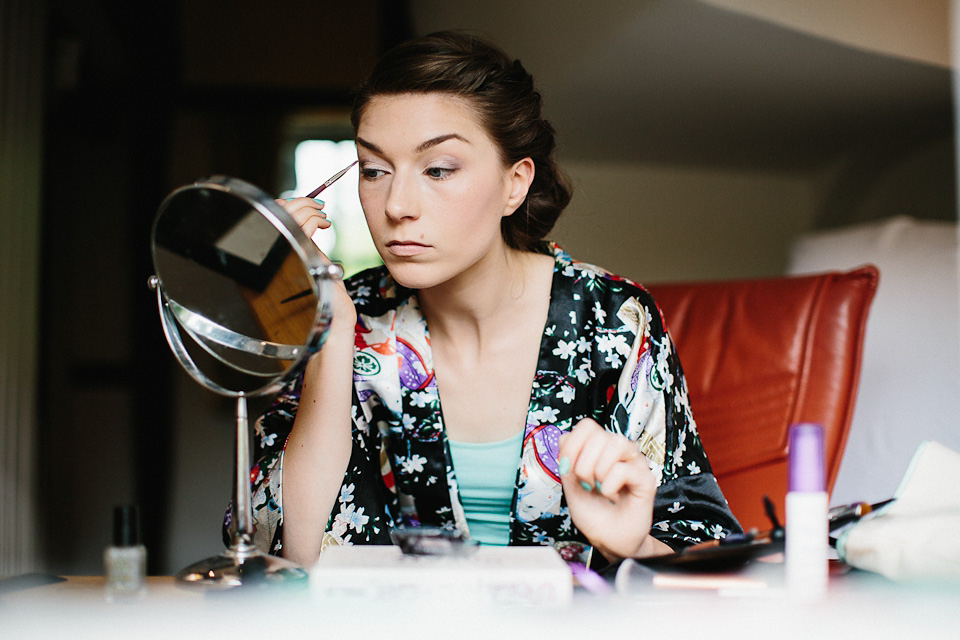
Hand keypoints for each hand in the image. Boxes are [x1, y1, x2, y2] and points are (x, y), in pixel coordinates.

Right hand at [276, 197, 355, 330]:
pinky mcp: (300, 257)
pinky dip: (315, 219)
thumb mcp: (313, 260)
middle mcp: (276, 255)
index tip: (304, 203)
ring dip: (310, 209)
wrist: (335, 316)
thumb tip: (307, 215)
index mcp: (278, 255)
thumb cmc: (327, 292)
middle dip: (301, 203)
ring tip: (322, 216)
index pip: (272, 219)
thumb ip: (305, 241)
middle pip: (278, 214)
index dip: (286, 205)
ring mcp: (286, 256)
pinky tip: (324, 224)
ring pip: (291, 217)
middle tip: (318, 206)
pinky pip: (303, 228)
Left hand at [558, 418, 669, 559]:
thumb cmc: (594, 516)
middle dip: (582, 463)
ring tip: (599, 488)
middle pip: (598, 433)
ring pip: (614, 443)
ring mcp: (634, 463)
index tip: (568, 469)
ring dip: (598, 470)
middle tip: (586, 485)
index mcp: (600, 449)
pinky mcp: (646, 479)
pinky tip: (612, 495)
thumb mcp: (571, 488)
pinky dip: (609, 485)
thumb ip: (567, 463)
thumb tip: (565, 438)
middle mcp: (619, 451)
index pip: (587, 425)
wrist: (610, 542)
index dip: (572, 444)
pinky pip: (623, 469)